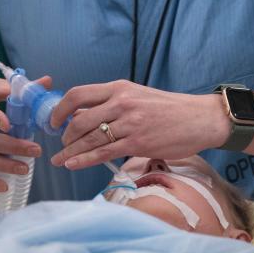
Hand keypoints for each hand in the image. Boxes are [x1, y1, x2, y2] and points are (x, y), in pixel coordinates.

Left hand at [49, 80, 230, 169]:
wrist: (199, 119)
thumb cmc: (170, 109)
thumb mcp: (139, 95)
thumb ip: (114, 102)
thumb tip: (86, 115)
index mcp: (119, 88)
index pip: (78, 94)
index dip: (60, 109)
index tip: (54, 120)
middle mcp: (121, 102)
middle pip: (79, 119)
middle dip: (64, 135)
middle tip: (60, 144)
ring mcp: (129, 123)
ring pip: (89, 138)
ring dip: (70, 151)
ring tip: (60, 159)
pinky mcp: (137, 143)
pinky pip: (103, 153)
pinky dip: (84, 160)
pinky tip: (73, 164)